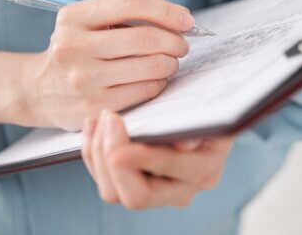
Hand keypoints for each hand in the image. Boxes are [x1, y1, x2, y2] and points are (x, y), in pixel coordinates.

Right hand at [15, 0, 192, 129]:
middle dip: (175, 41)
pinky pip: (145, 90)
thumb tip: (178, 15)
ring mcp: (84, 80)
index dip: (166, 11)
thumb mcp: (89, 22)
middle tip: (182, 45)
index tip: (187, 20)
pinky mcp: (95, 106)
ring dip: (171, 62)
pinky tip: (156, 78)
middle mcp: (74, 47)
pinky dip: (160, 82)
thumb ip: (129, 11)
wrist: (39, 90)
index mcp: (74, 17)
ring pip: (150, 66)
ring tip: (170, 61)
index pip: (131, 4)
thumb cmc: (77, 50)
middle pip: (145, 38)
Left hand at [82, 109, 233, 209]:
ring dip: (99, 154)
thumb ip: (197, 125)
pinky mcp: (136, 184)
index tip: (119, 137)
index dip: (141, 159)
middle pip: (136, 196)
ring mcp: (157, 192)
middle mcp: (182, 189)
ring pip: (113, 192)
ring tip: (100, 118)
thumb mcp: (208, 107)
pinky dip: (93, 154)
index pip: (168, 175)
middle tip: (108, 118)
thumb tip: (184, 145)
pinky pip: (105, 181)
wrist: (205, 110)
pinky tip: (93, 127)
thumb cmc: (206, 105)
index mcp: (204, 169)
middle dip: (112, 157)